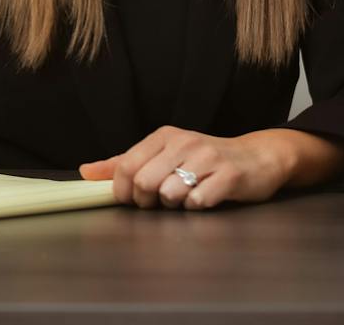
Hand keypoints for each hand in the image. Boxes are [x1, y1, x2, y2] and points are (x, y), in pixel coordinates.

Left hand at [78, 126, 300, 210]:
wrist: (257, 157)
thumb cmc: (204, 159)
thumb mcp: (163, 154)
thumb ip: (124, 164)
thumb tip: (86, 172)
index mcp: (163, 136)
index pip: (126, 166)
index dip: (123, 190)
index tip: (132, 199)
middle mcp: (183, 142)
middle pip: (145, 181)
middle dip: (147, 201)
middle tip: (159, 202)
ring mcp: (208, 157)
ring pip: (170, 193)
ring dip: (174, 205)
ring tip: (185, 197)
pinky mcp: (229, 175)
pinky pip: (198, 202)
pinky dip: (197, 207)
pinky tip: (206, 198)